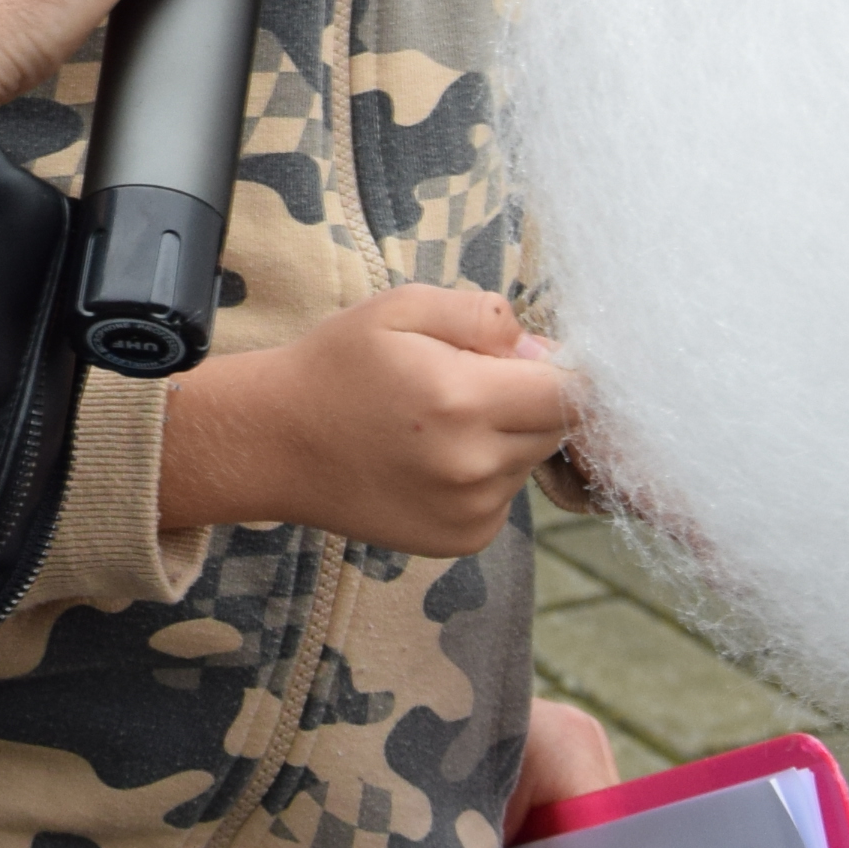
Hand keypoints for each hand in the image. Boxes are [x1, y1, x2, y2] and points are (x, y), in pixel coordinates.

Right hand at [156, 285, 575, 555]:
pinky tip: (434, 458)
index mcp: (465, 400)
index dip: (562, 368)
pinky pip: (505, 497)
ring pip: (530, 462)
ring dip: (507, 438)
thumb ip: (483, 315)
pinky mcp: (461, 539)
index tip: (528, 359)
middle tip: (471, 382)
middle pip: (558, 428)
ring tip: (442, 422)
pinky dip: (486, 475)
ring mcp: (469, 510)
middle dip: (532, 399)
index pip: (573, 393)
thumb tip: (541, 351)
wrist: (276, 443)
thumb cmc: (336, 366)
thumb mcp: (401, 308)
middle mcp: (475, 466)